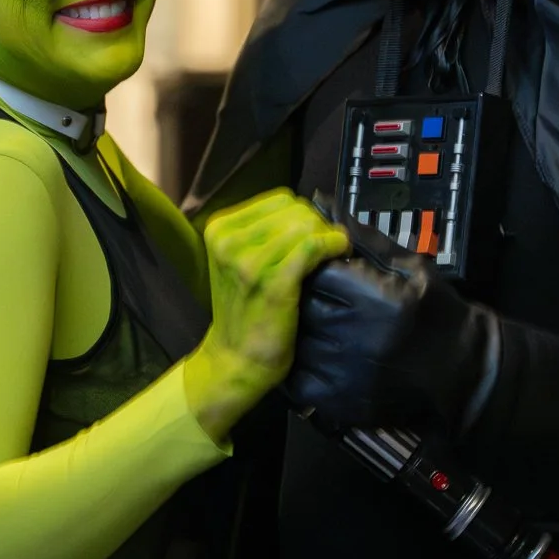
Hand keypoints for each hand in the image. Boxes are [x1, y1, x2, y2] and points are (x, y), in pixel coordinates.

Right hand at [183, 191, 349, 440]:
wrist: (235, 359)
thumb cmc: (243, 311)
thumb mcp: (237, 261)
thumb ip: (262, 233)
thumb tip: (310, 214)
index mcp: (219, 229)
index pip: (279, 199)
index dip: (304, 214)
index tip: (314, 232)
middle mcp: (228, 241)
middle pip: (294, 209)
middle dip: (317, 224)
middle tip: (326, 246)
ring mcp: (249, 262)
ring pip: (305, 225)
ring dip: (327, 236)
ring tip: (334, 251)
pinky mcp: (273, 282)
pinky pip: (312, 247)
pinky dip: (332, 245)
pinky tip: (339, 252)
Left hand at [284, 215, 501, 436]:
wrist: (461, 372)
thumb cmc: (435, 312)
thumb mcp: (406, 265)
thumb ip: (360, 238)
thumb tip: (321, 205)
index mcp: (374, 299)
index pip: (316, 270)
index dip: (316, 265)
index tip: (326, 268)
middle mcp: (355, 338)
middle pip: (301, 306)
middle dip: (306, 297)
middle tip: (326, 299)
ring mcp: (344, 375)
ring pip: (296, 341)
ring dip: (303, 330)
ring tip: (329, 326)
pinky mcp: (339, 402)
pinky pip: (298, 378)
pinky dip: (303, 364)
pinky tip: (322, 353)